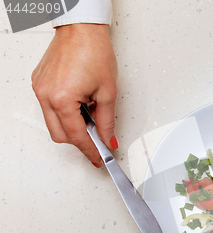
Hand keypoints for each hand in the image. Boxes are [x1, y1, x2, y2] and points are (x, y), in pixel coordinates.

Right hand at [32, 24, 117, 167]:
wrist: (81, 29)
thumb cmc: (93, 52)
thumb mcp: (108, 92)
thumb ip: (108, 121)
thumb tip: (108, 139)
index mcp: (62, 99)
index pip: (76, 137)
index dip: (90, 150)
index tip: (98, 159)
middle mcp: (46, 95)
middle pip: (60, 135)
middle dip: (79, 141)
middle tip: (98, 141)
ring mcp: (40, 89)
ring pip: (53, 123)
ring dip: (72, 126)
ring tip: (91, 117)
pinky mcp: (39, 83)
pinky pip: (49, 108)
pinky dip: (65, 113)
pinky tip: (80, 105)